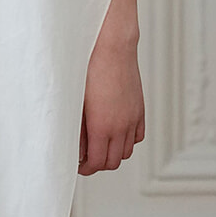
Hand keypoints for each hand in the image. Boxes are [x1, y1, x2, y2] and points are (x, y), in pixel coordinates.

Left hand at [79, 39, 144, 174]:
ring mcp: (133, 118)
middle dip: (98, 164)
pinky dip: (127, 141)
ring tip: (99, 145)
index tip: (77, 164)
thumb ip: (77, 130)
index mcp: (103, 127)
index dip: (86, 168)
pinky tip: (115, 133)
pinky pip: (137, 137)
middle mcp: (121, 126)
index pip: (97, 163)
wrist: (112, 47)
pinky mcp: (139, 110)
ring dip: (113, 154)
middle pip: (113, 162)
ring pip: (126, 152)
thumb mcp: (76, 103)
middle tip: (85, 158)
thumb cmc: (89, 69)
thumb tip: (77, 150)